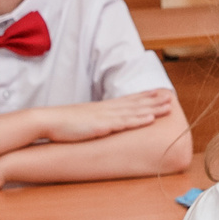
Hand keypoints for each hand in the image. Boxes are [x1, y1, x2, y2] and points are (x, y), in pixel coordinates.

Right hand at [35, 88, 174, 143]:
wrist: (47, 121)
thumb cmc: (62, 124)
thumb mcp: (82, 120)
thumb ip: (94, 121)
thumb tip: (101, 125)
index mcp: (103, 108)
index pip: (128, 100)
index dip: (145, 96)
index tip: (159, 92)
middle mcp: (107, 109)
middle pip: (136, 103)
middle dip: (155, 100)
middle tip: (171, 97)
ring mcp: (105, 117)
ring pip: (134, 111)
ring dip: (153, 108)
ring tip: (168, 106)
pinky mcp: (102, 126)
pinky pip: (124, 123)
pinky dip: (138, 120)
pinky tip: (150, 118)